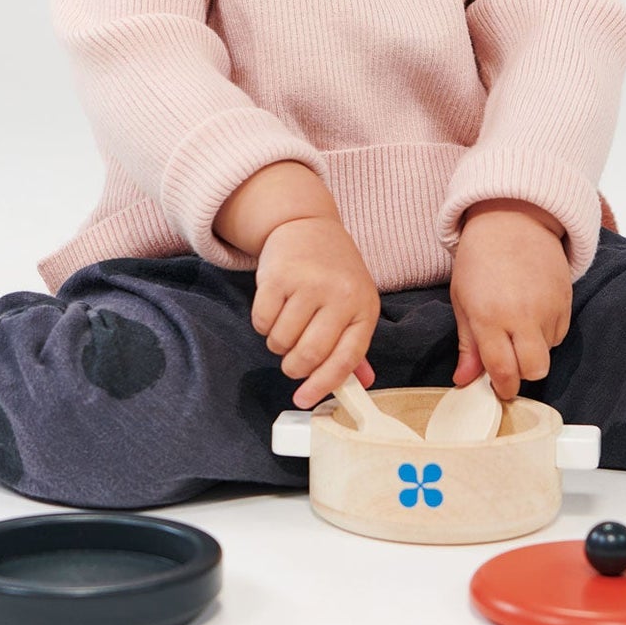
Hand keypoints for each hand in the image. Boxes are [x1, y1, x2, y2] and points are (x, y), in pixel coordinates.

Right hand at [252, 216, 379, 409]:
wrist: (308, 225)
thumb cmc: (333, 271)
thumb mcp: (353, 302)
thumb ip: (353, 344)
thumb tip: (361, 385)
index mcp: (364, 307)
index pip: (346, 359)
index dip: (323, 385)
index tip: (304, 399)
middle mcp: (340, 294)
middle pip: (308, 355)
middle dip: (294, 367)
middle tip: (291, 361)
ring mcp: (309, 283)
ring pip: (281, 341)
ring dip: (277, 343)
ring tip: (286, 323)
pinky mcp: (278, 275)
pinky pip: (261, 322)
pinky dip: (263, 324)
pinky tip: (274, 307)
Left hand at [449, 209, 572, 400]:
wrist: (511, 220)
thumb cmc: (479, 259)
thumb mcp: (462, 299)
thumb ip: (467, 344)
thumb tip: (464, 381)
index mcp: (489, 316)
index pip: (503, 371)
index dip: (502, 387)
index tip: (498, 389)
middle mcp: (522, 315)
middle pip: (535, 371)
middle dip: (523, 374)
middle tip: (509, 362)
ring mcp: (548, 308)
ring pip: (548, 353)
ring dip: (534, 349)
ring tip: (517, 324)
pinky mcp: (566, 300)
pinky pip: (560, 334)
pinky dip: (547, 333)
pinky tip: (532, 312)